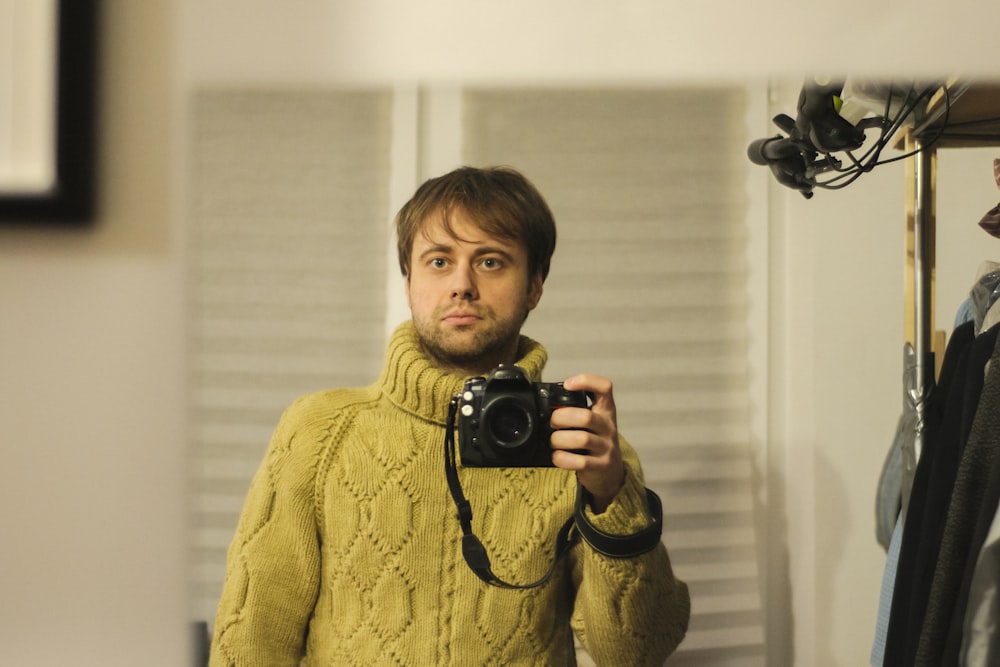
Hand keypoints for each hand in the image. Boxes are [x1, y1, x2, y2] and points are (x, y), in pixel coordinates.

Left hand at [549, 373, 624, 512]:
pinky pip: (580, 462)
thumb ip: (575, 411)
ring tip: (553, 442)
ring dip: (559, 440)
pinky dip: (563, 459)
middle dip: (561, 418)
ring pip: (582, 439)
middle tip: (552, 423)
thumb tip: (544, 405)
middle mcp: (608, 426)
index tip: (567, 385)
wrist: (610, 473)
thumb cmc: (594, 442)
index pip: (604, 387)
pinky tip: (557, 457)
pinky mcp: (601, 465)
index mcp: (605, 410)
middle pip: (586, 416)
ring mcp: (607, 447)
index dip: (586, 381)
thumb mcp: (592, 422)